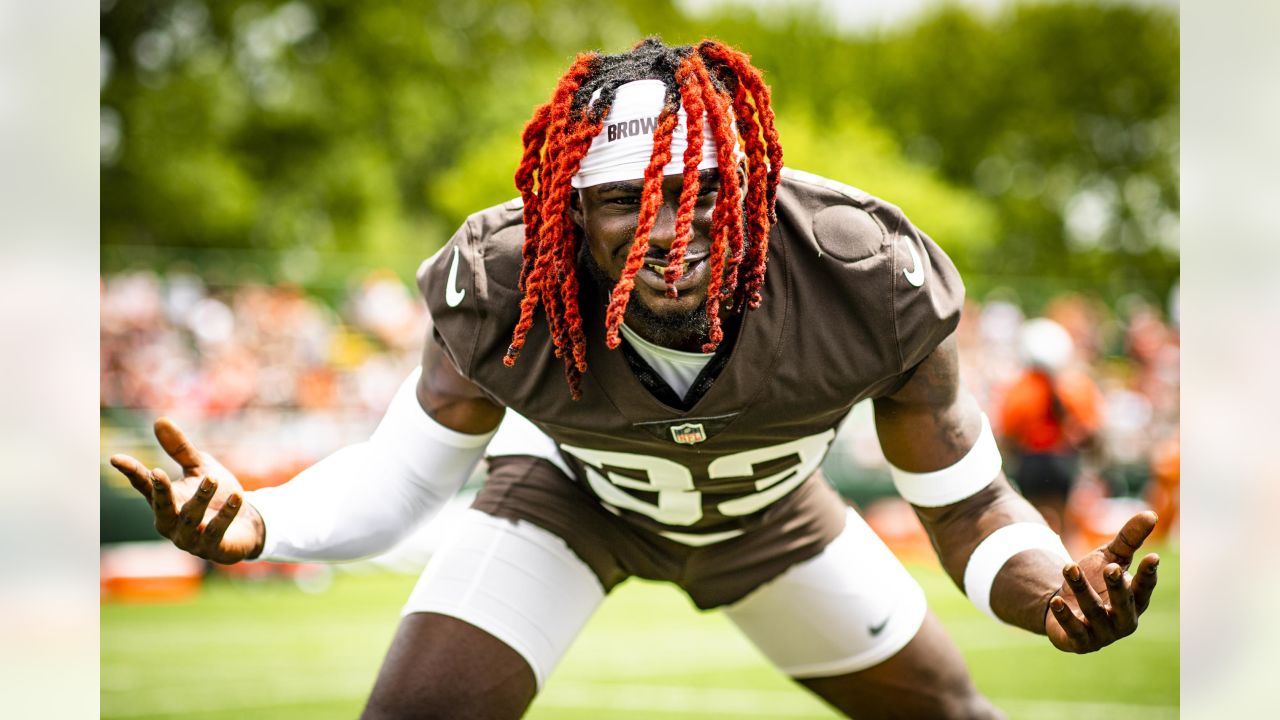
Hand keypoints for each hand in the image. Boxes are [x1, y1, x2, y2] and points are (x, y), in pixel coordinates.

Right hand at [109, 418, 264, 563]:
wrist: (247, 525)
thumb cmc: (217, 496)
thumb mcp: (200, 468)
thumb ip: (180, 449)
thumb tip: (159, 420)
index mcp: (164, 501)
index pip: (144, 485)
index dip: (131, 472)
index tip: (115, 458)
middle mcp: (171, 522)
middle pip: (161, 507)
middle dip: (159, 491)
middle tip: (158, 472)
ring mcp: (189, 539)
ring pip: (189, 518)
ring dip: (200, 498)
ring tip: (211, 477)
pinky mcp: (211, 549)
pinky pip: (216, 531)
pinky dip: (225, 514)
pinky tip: (237, 496)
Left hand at [1045, 511, 1159, 652]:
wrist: (1064, 607)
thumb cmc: (1095, 581)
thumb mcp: (1110, 557)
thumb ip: (1129, 539)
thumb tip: (1151, 514)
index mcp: (1136, 600)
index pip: (1145, 588)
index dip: (1149, 575)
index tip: (1153, 557)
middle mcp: (1124, 620)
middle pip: (1124, 604)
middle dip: (1118, 587)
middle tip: (1111, 568)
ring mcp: (1103, 634)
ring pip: (1094, 612)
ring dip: (1082, 590)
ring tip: (1069, 566)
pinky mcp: (1079, 642)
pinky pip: (1073, 631)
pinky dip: (1065, 616)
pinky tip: (1056, 600)